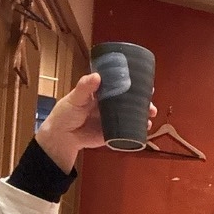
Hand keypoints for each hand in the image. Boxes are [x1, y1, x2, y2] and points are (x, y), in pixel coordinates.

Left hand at [34, 73, 157, 172]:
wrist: (63, 137)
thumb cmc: (66, 113)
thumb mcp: (74, 98)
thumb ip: (84, 87)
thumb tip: (97, 76)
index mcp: (101, 92)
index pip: (118, 84)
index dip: (131, 81)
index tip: (143, 81)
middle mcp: (108, 104)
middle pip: (129, 99)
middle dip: (142, 99)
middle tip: (151, 98)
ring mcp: (112, 118)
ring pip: (131, 114)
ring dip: (143, 114)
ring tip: (151, 114)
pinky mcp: (113, 132)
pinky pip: (128, 130)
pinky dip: (138, 129)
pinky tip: (146, 128)